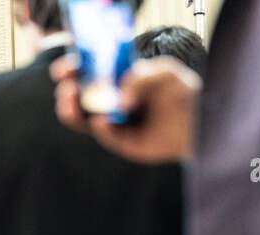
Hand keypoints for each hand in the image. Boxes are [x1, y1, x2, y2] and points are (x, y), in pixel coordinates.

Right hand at [52, 54, 199, 163]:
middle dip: (67, 92)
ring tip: (70, 103)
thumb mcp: (164, 72)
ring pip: (82, 119)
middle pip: (78, 98)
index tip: (63, 69)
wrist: (195, 121)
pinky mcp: (119, 140)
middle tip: (66, 88)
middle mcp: (110, 101)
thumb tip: (120, 102)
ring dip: (71, 112)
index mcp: (116, 80)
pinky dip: (100, 127)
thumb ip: (140, 76)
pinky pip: (104, 134)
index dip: (72, 71)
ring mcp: (112, 121)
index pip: (87, 73)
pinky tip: (101, 120)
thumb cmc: (180, 92)